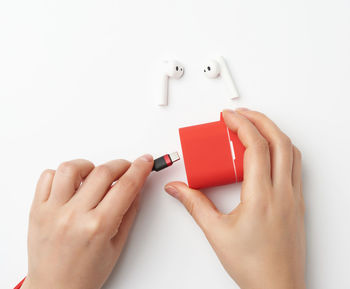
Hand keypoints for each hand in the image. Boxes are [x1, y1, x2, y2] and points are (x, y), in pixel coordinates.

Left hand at [21, 154, 153, 288]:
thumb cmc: (85, 274)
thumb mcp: (117, 245)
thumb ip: (129, 212)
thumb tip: (137, 187)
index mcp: (98, 227)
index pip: (125, 186)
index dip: (139, 169)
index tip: (144, 161)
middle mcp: (74, 216)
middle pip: (103, 172)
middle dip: (121, 165)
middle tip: (126, 168)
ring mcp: (53, 211)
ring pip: (72, 168)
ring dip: (90, 166)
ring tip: (94, 176)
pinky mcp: (37, 209)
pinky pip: (47, 177)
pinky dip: (63, 175)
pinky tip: (73, 184)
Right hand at [165, 109, 304, 288]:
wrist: (278, 287)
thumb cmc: (253, 265)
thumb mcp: (216, 233)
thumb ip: (194, 205)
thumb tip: (177, 188)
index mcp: (262, 197)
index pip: (256, 147)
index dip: (241, 125)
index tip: (227, 116)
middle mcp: (283, 193)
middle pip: (279, 141)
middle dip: (259, 120)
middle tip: (240, 114)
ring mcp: (294, 197)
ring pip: (291, 151)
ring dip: (273, 132)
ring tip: (253, 127)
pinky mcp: (297, 203)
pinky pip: (294, 165)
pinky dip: (282, 148)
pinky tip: (267, 153)